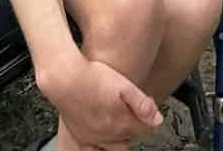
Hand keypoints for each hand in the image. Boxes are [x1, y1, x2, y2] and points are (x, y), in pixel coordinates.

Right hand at [37, 49, 161, 147]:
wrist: (65, 78)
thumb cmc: (93, 78)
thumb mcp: (124, 85)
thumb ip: (142, 104)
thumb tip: (158, 120)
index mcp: (122, 122)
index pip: (146, 129)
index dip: (149, 117)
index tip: (146, 107)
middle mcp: (108, 135)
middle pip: (130, 138)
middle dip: (133, 127)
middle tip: (130, 112)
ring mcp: (93, 137)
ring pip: (113, 146)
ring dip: (119, 136)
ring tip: (117, 122)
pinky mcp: (79, 136)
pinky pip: (93, 150)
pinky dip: (100, 147)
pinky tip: (101, 136)